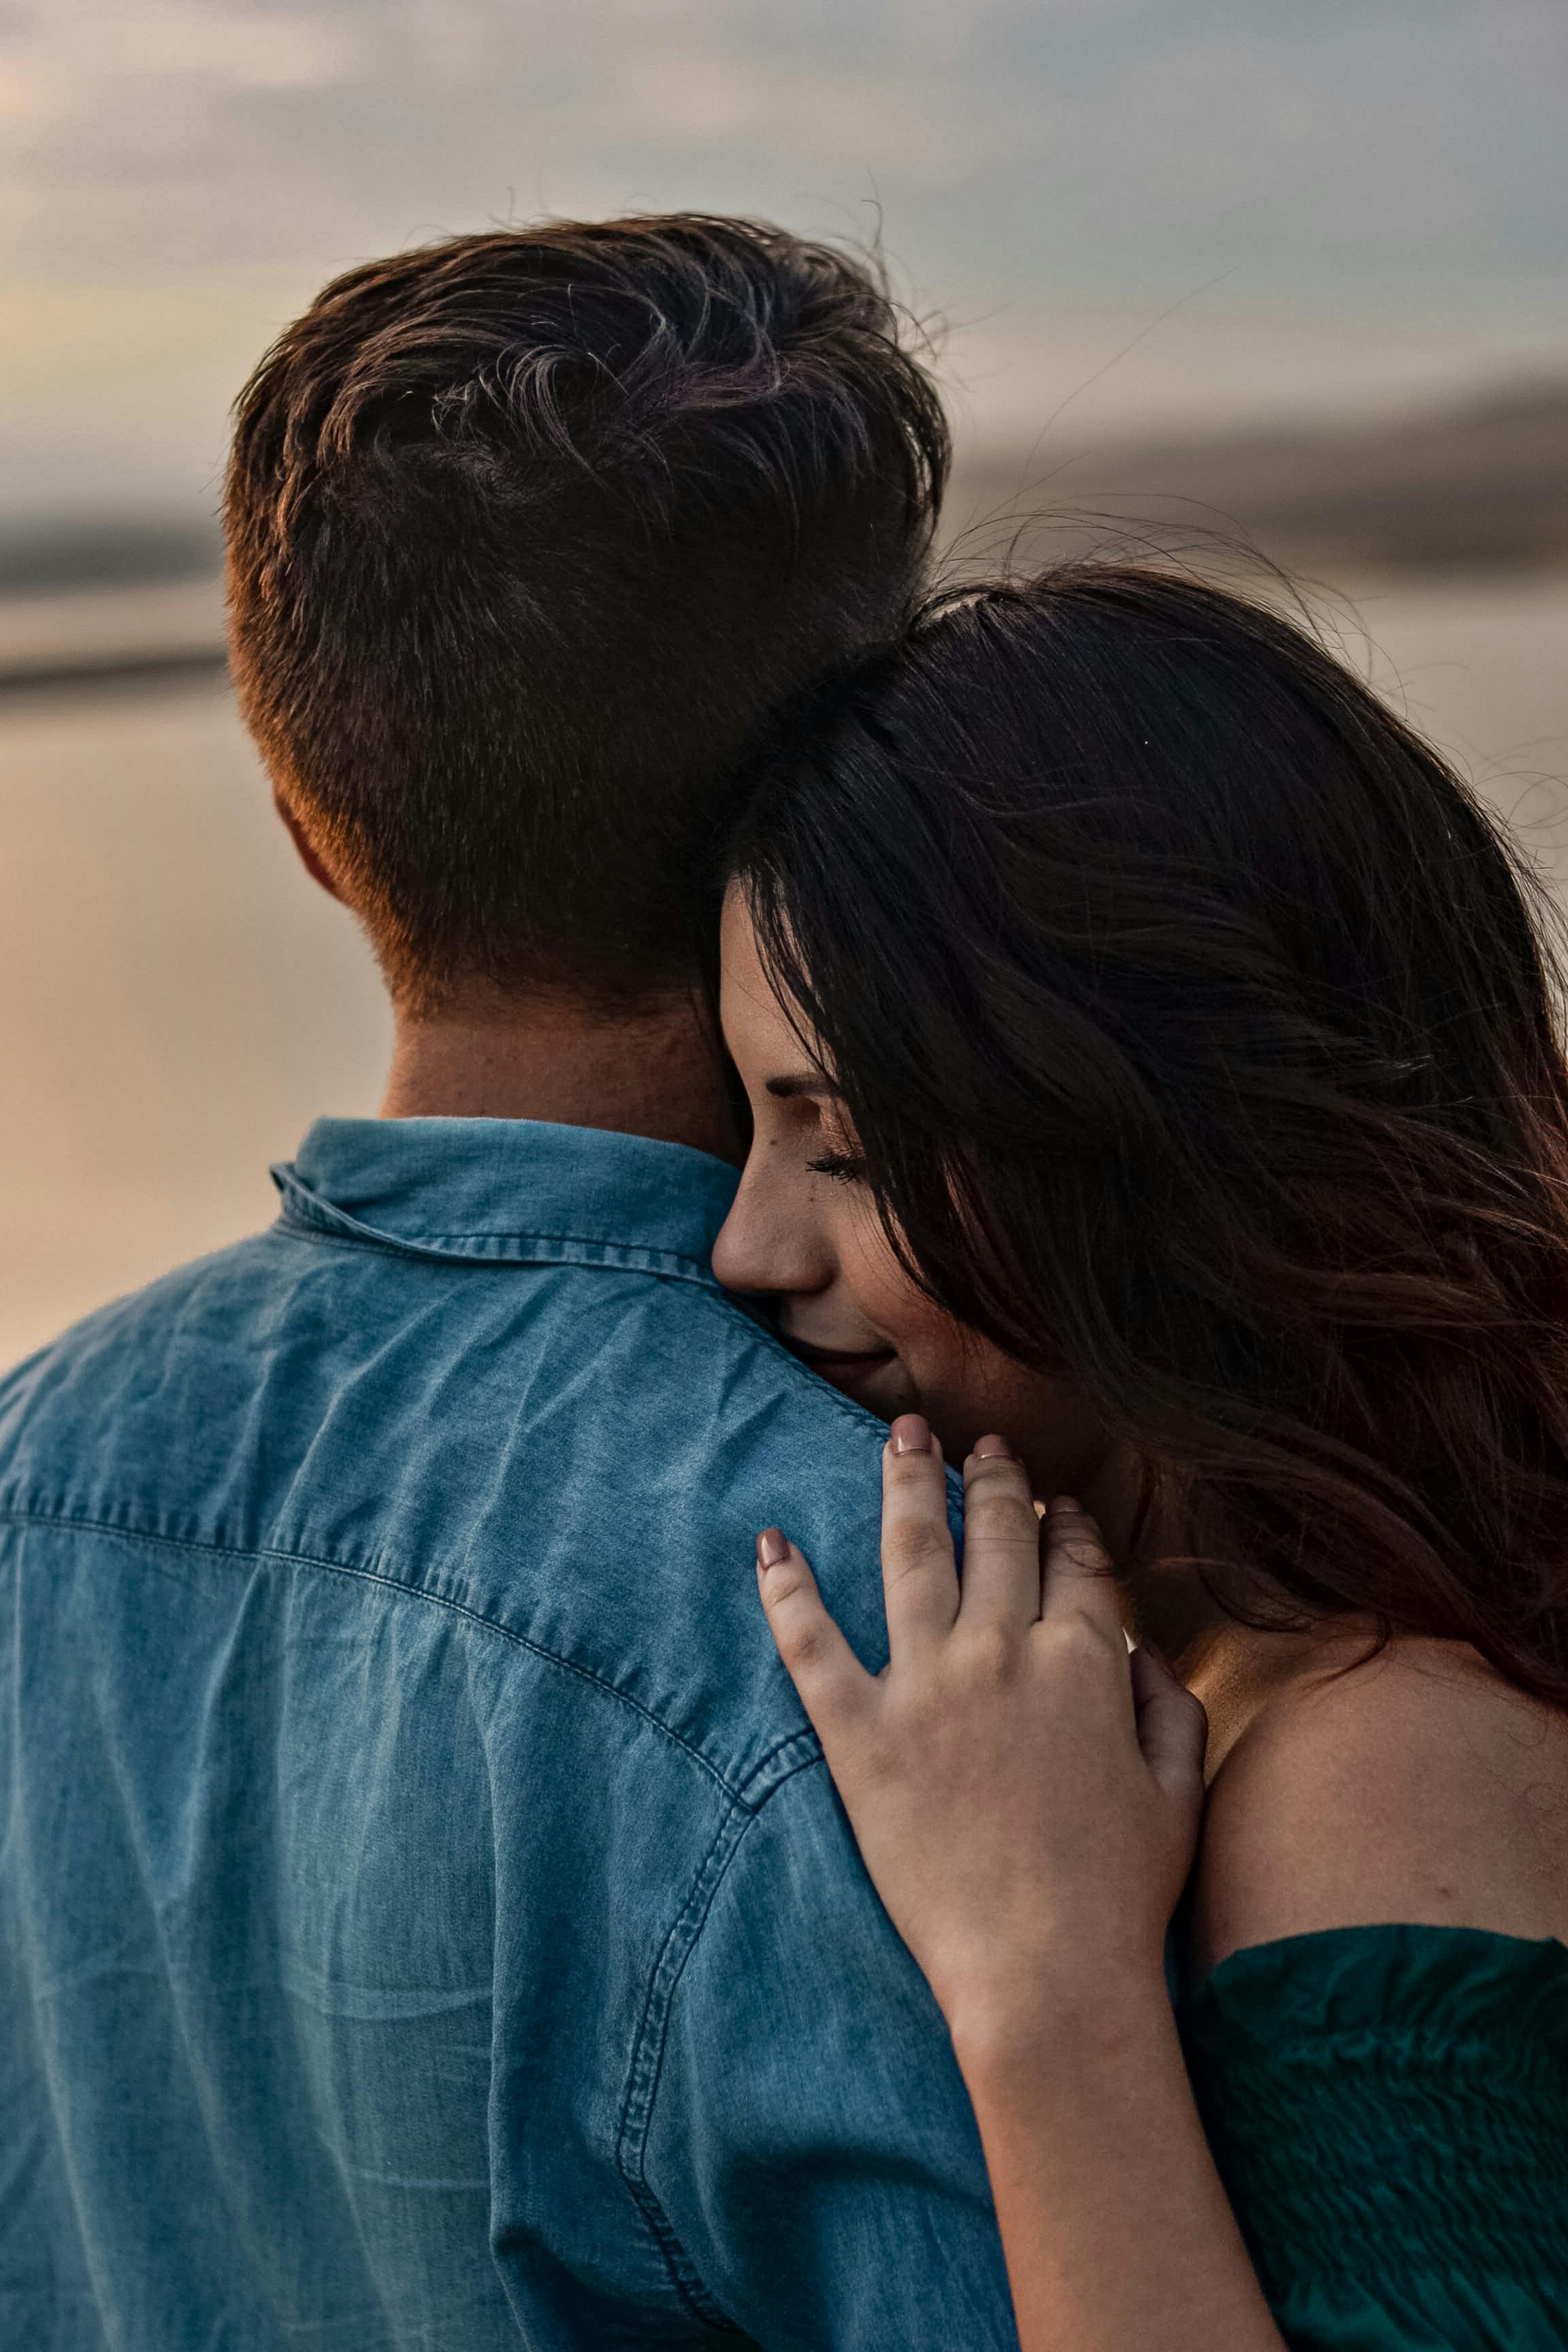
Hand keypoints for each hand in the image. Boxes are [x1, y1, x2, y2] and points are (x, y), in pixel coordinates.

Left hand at [755, 1416, 1206, 2060]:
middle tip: (977, 1442)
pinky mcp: (858, 1735)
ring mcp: (925, 1687)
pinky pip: (810, 1643)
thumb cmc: (1119, 1896)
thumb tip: (1142, 1649)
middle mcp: (1003, 1651)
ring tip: (897, 1436)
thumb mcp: (1177, 1793)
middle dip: (990, 1477)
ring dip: (904, 1483)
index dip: (1066, 1524)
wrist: (1043, 1975)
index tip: (1056, 1503)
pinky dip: (785, 1588)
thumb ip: (1168, 1706)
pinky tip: (770, 1543)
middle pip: (995, 1535)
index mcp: (1086, 1662)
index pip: (1075, 1563)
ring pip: (910, 1553)